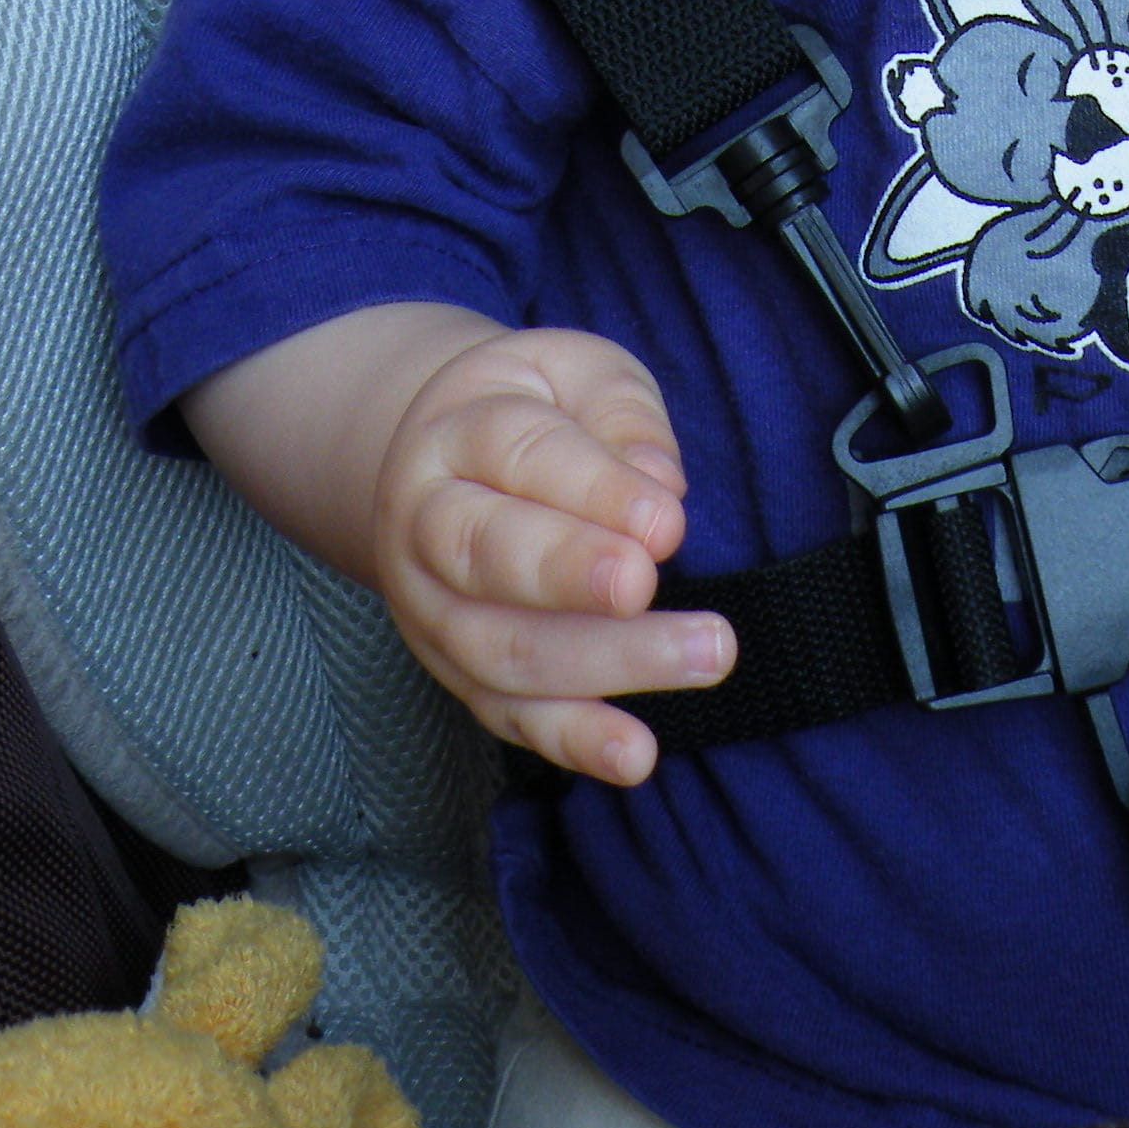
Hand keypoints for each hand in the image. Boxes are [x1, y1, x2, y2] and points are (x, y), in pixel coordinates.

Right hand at [367, 326, 735, 782]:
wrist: (439, 459)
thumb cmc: (535, 408)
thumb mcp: (578, 374)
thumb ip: (621, 417)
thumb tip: (661, 488)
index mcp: (457, 433)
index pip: (519, 455)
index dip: (593, 490)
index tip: (665, 522)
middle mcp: (426, 524)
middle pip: (486, 553)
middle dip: (570, 574)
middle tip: (648, 584)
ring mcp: (433, 609)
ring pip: (502, 647)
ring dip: (602, 662)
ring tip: (703, 655)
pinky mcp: (460, 673)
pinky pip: (509, 715)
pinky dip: (572, 740)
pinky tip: (637, 754)